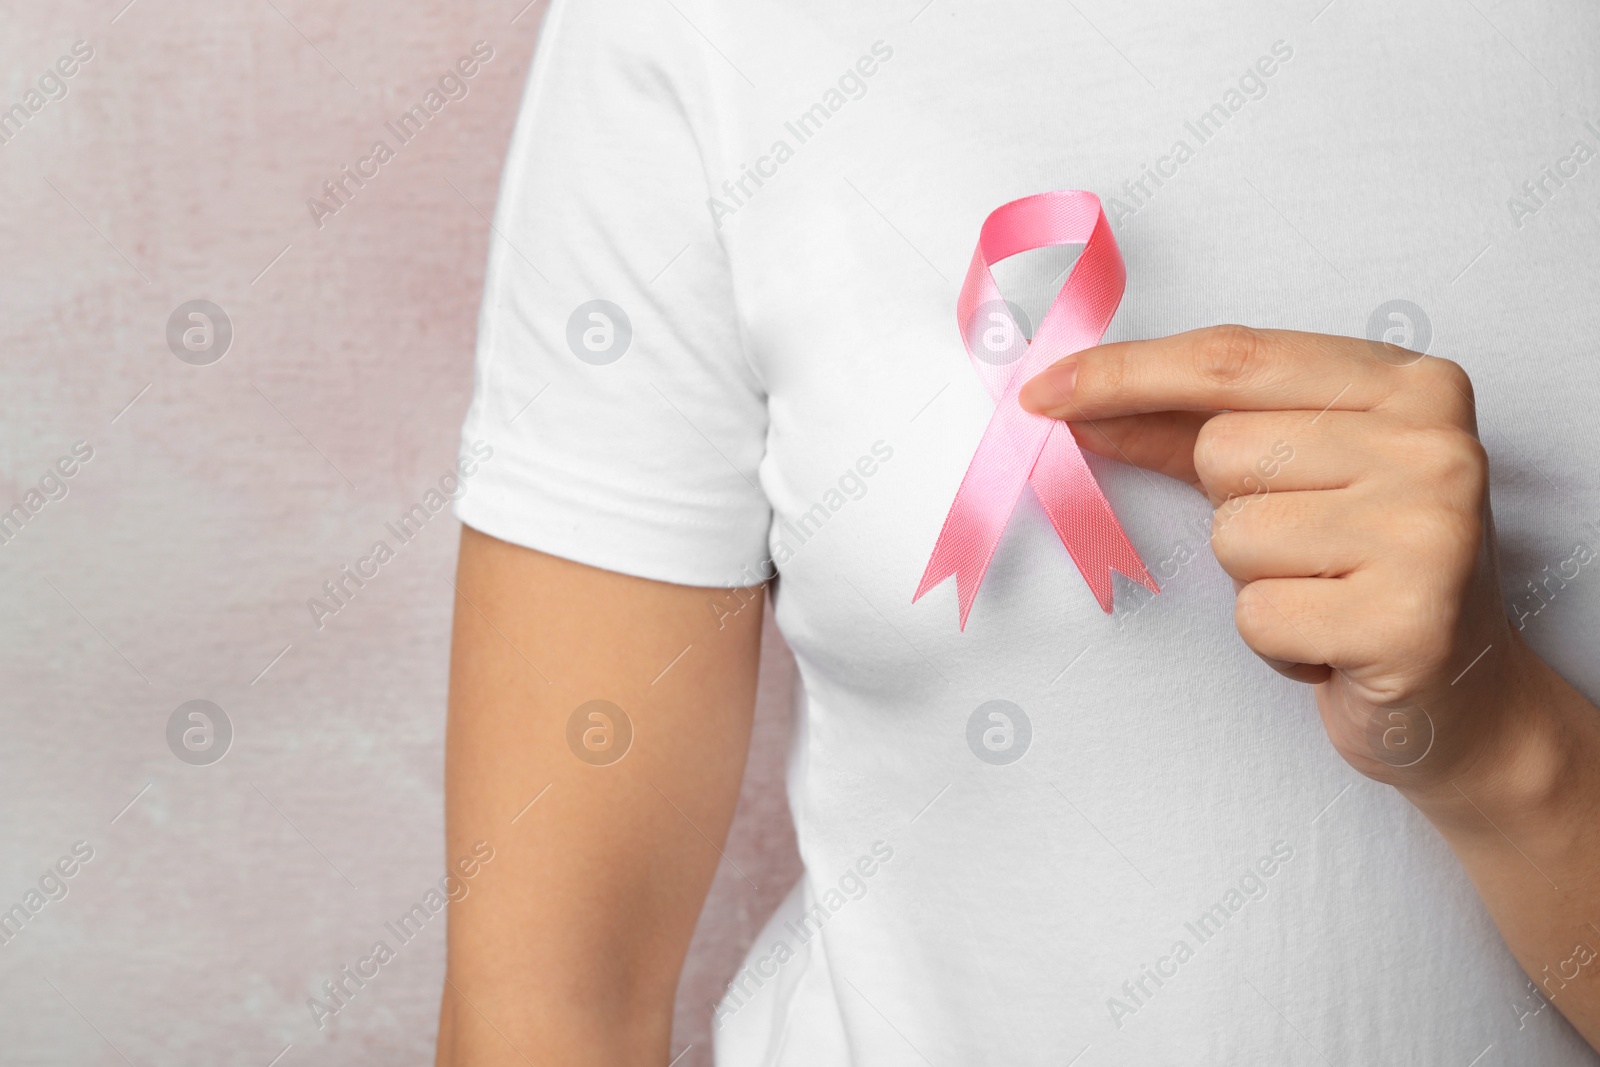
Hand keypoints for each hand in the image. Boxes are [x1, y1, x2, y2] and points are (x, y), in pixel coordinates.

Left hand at [1019, 325, 1525, 789]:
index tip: (1043, 391)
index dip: (1126, 373)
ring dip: (1257, 583)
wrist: (1465, 701)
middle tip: (1310, 551)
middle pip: (1224, 450)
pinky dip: (1275, 643)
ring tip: (1326, 598)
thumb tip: (1076, 404)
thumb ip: (1190, 433)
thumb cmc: (1367, 576)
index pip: (1234, 357)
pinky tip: (1335, 645)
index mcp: (1410, 385)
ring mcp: (1428, 531)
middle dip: (1235, 510)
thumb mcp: (1295, 480)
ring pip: (1233, 535)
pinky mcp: (1408, 620)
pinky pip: (1256, 615)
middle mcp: (1434, 444)